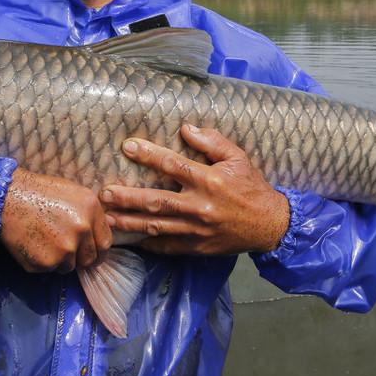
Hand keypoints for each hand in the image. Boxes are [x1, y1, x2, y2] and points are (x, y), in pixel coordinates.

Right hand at [0, 168, 112, 272]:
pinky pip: (49, 269)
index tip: (91, 254)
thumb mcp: (73, 194)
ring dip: (59, 260)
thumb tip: (97, 235)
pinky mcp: (46, 262)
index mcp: (91, 211)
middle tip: (64, 251)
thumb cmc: (38, 192)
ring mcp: (65, 249)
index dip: (98, 251)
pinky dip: (41, 262)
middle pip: (89, 260)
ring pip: (68, 266)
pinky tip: (32, 245)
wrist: (7, 197)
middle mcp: (82, 231)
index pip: (105, 243)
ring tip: (43, 241)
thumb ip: (90, 215)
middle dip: (79, 259)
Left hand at [101, 124, 290, 255]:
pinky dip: (149, 244)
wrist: (270, 225)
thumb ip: (212, 142)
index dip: (149, 155)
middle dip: (128, 197)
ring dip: (130, 222)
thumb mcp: (238, 158)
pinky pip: (168, 246)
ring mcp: (197, 229)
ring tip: (106, 218)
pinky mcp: (197, 247)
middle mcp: (200, 206)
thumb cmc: (252, 187)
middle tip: (104, 193)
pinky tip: (131, 240)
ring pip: (157, 226)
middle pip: (156, 201)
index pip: (173, 165)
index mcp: (209, 180)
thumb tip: (186, 128)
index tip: (128, 146)